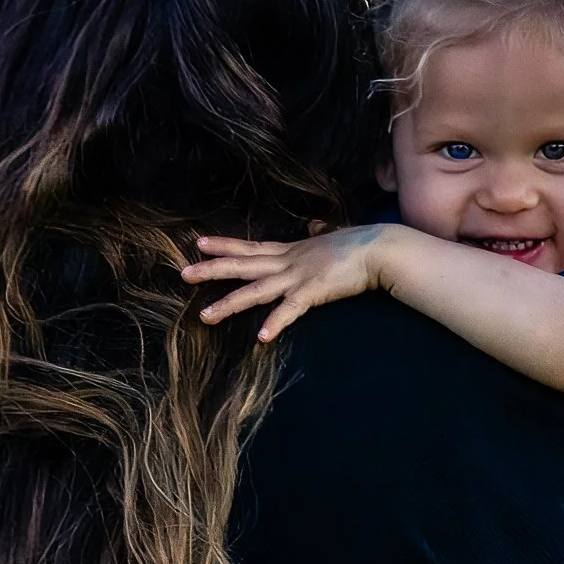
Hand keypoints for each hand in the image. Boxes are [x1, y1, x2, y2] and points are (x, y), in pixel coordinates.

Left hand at [180, 226, 390, 341]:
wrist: (380, 248)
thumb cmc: (360, 244)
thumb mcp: (332, 237)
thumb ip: (319, 234)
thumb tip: (316, 226)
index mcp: (290, 251)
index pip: (250, 247)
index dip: (224, 245)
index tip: (199, 243)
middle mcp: (287, 262)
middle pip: (241, 266)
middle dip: (211, 270)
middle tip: (184, 273)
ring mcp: (298, 276)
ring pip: (255, 291)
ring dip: (229, 303)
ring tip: (205, 316)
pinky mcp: (313, 292)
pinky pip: (290, 310)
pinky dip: (275, 323)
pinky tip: (261, 337)